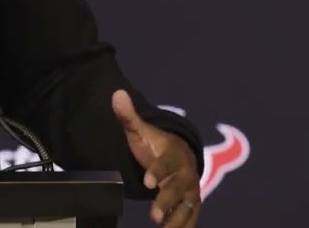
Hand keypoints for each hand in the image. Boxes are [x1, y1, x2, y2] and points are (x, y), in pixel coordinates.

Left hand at [112, 90, 200, 226]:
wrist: (181, 155)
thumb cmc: (157, 145)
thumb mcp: (142, 131)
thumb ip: (129, 117)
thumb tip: (116, 94)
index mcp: (173, 155)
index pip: (166, 163)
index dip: (157, 171)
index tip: (147, 180)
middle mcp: (186, 175)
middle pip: (178, 189)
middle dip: (166, 201)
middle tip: (153, 215)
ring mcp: (191, 191)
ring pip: (187, 207)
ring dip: (177, 220)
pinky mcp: (192, 204)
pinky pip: (190, 218)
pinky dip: (184, 226)